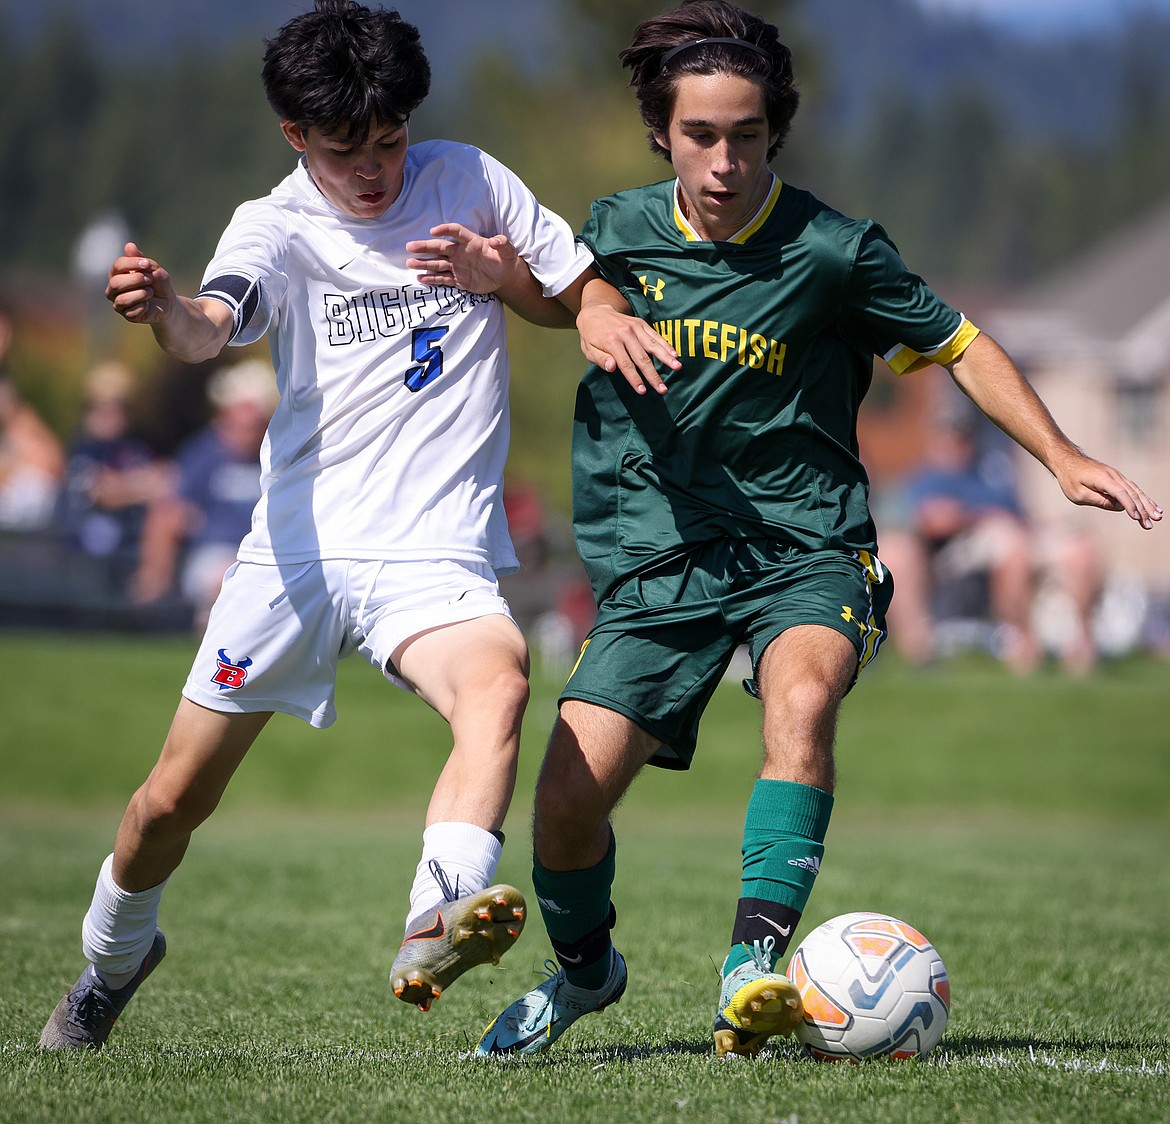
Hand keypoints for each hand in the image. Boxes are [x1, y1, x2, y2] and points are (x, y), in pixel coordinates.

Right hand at [105, 242, 175, 324]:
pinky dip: (144, 306)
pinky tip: (148, 304)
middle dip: (136, 280)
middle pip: (116, 283)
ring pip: (122, 299)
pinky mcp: (127, 315)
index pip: (118, 265)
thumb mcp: (153, 269)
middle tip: (150, 279)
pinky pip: (132, 312)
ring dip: (140, 294)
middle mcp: (114, 288)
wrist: (168, 302)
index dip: (132, 263)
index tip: (147, 264)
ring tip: (150, 292)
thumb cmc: (158, 283)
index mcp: (117, 273)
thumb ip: (141, 259)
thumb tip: (130, 245)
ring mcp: (118, 302)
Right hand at [405, 223, 521, 293]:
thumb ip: (503, 244)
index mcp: (471, 242)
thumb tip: (496, 239)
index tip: (433, 231)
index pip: (456, 232)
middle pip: (440, 247)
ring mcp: (457, 266)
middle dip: (425, 247)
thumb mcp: (508, 252)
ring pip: (438, 263)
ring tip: (410, 263)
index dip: (445, 230)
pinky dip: (432, 279)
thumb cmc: (505, 260)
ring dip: (424, 263)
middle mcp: (460, 252)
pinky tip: (420, 278)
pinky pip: (443, 279)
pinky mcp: (458, 280)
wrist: (503, 277)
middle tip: (410, 246)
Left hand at [577, 304, 679, 395]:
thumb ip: (600, 359)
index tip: (643, 391)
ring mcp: (635, 327)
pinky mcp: (641, 323)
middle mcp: (625, 333)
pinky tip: (675, 354)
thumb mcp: (588, 349)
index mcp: (611, 342)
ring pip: (653, 345)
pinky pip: (655, 335)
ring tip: (677, 367)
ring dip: (666, 357)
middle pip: (642, 358)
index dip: (635, 379)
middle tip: (663, 389)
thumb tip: (612, 367)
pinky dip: (666, 344)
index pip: (626, 364)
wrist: (595, 311)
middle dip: (653, 375)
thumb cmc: (591, 335)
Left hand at [1052, 449, 1162, 529]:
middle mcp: (1114, 476)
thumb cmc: (1070, 479)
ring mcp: (1117, 476)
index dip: (1129, 506)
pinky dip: (1143, 498)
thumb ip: (1099, 500)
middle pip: (1132, 493)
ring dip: (1147, 505)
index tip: (1136, 518)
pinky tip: (1152, 506)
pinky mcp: (1118, 479)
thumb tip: (1119, 507)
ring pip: (1136, 491)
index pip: (1120, 494)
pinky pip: (1133, 489)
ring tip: (1158, 516)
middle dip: (1143, 510)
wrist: (1068, 460)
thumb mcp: (1078, 494)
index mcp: (1103, 479)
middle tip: (1150, 524)